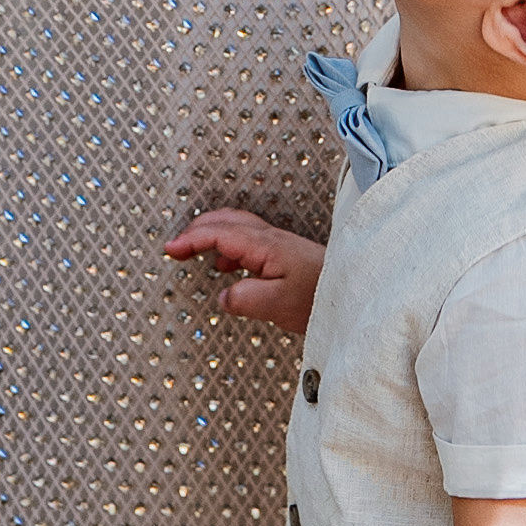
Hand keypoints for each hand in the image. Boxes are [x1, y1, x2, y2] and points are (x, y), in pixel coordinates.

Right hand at [168, 210, 325, 332]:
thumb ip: (244, 299)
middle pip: (226, 221)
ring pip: (236, 228)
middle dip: (197, 229)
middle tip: (176, 245)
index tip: (171, 249)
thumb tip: (223, 296)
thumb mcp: (278, 305)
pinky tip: (226, 267)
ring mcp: (278, 245)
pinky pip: (247, 242)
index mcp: (265, 246)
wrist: (354, 295)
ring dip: (211, 234)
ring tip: (194, 251)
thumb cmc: (320, 298)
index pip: (219, 233)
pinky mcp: (284, 255)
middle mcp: (270, 239)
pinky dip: (227, 247)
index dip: (191, 239)